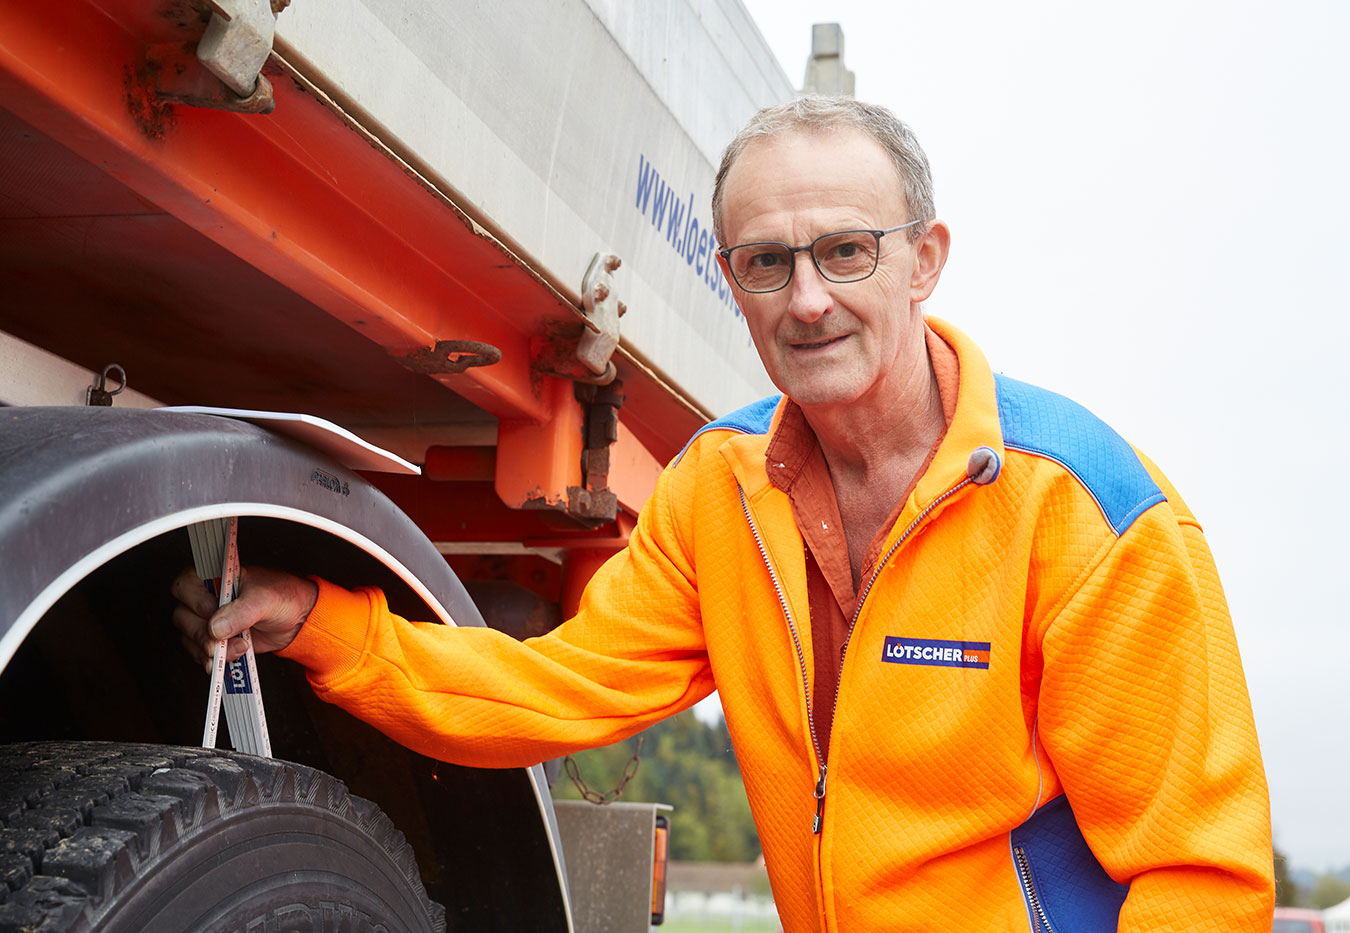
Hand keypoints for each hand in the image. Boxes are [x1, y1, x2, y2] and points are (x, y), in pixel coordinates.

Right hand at [171, 566, 317, 668]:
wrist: (296, 620)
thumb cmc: (283, 597)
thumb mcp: (265, 599)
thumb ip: (241, 611)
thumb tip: (216, 627)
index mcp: (215, 576)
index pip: (185, 584)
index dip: (195, 600)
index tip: (213, 610)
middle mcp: (206, 597)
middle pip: (183, 617)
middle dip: (203, 633)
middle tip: (224, 638)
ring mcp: (208, 620)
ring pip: (189, 638)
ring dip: (210, 649)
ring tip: (239, 648)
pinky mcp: (214, 640)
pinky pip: (200, 654)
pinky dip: (212, 661)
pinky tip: (230, 658)